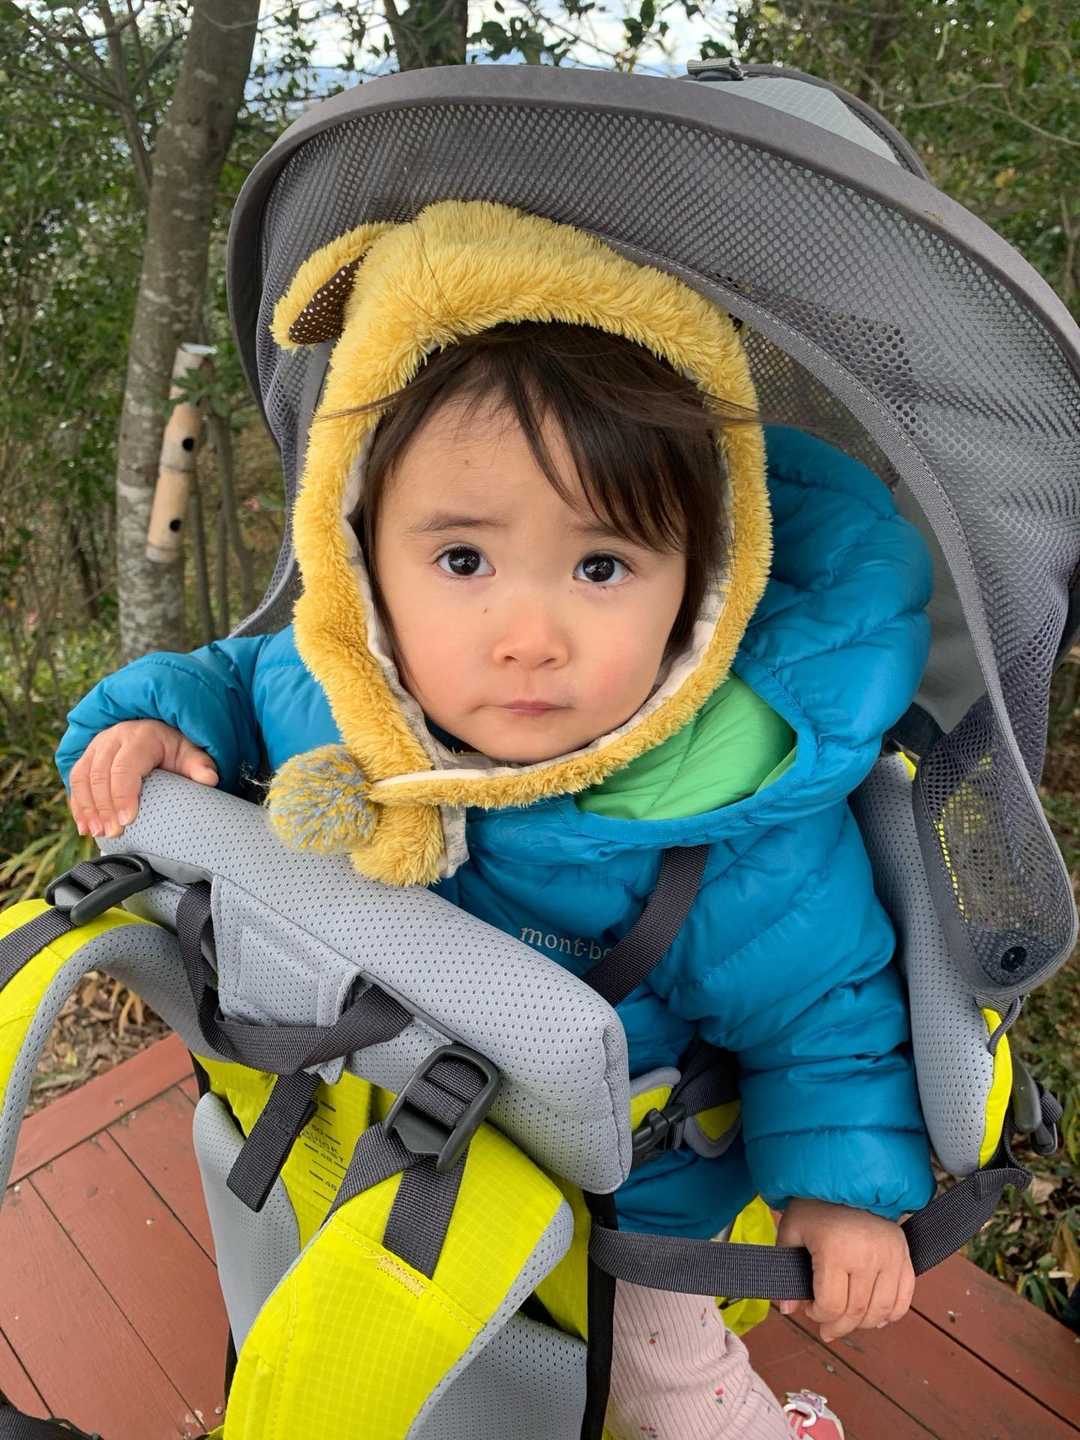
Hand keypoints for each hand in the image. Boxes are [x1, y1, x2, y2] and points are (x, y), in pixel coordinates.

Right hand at [68, 720, 217, 838]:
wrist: (155, 728)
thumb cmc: (173, 745)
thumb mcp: (189, 751)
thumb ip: (199, 765)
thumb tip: (209, 779)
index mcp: (140, 736)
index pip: (125, 767)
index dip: (123, 795)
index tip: (128, 821)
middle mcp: (113, 739)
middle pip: (100, 775)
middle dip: (104, 808)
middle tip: (113, 833)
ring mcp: (96, 747)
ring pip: (82, 777)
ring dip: (87, 809)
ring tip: (96, 833)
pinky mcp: (86, 757)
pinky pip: (74, 781)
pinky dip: (78, 805)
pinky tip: (84, 827)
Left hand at [776, 1197, 914, 1342]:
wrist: (848, 1177)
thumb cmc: (815, 1204)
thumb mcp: (791, 1230)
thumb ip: (786, 1270)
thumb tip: (786, 1308)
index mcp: (836, 1249)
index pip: (832, 1305)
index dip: (818, 1315)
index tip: (809, 1308)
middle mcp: (867, 1255)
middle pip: (857, 1312)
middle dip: (838, 1326)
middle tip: (826, 1327)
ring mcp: (890, 1256)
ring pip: (882, 1311)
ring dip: (863, 1324)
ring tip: (848, 1320)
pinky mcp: (904, 1255)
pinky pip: (905, 1298)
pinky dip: (891, 1314)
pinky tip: (874, 1316)